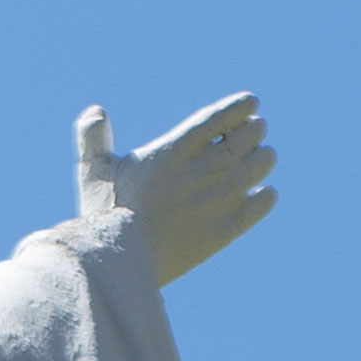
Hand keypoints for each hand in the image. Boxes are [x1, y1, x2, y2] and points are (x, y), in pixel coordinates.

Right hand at [74, 92, 277, 284]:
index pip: (218, 118)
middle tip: (256, 129)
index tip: (251, 102)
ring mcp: (218, 199)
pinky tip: (262, 192)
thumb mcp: (94, 172)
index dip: (240, 107)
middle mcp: (202, 170)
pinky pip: (261, 204)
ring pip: (259, 166)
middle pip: (247, 137)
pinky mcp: (226, 228)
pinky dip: (266, 195)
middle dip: (255, 129)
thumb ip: (93, 139)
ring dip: (264, 157)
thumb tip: (95, 111)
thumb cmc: (105, 213)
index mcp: (173, 151)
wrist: (119, 258)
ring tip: (261, 155)